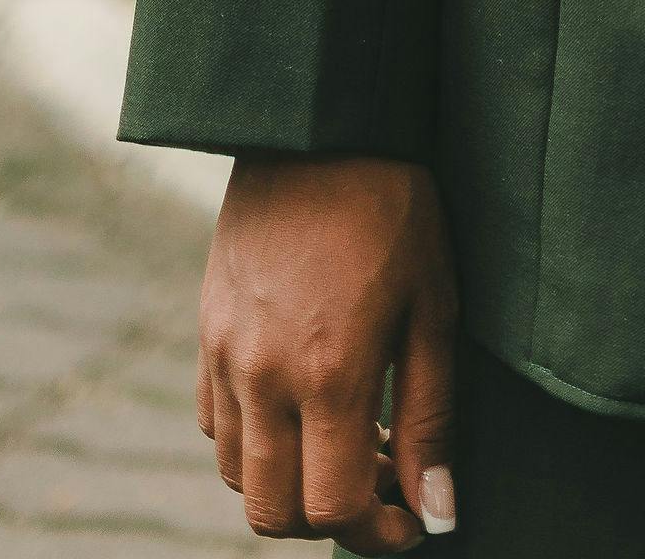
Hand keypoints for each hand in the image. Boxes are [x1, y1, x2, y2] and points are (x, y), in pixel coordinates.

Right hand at [198, 155, 458, 547]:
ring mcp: (225, 357)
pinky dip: (254, 441)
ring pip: (238, 478)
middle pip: (274, 514)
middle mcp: (264, 377)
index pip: (335, 509)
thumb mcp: (435, 305)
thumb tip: (439, 512)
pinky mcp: (205, 333)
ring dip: (290, 483)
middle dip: (330, 521)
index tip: (411, 520)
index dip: (378, 534)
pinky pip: (215, 425)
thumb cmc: (394, 207)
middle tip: (380, 482)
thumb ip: (433, 418)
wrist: (319, 126)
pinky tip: (302, 401)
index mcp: (329, 374)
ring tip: (346, 438)